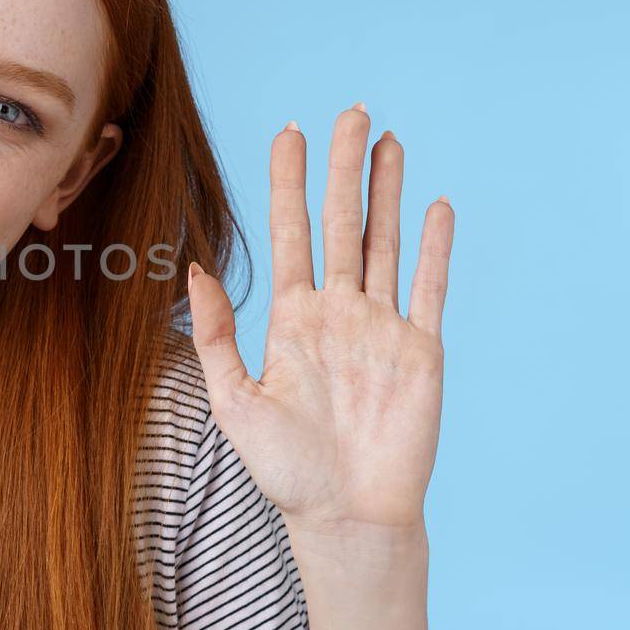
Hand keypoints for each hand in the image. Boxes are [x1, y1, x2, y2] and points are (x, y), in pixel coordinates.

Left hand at [186, 103, 453, 536]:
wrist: (346, 518)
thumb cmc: (285, 470)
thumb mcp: (232, 401)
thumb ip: (216, 335)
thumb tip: (194, 268)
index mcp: (292, 320)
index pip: (290, 234)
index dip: (289, 182)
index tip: (288, 132)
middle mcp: (338, 313)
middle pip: (341, 222)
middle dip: (343, 167)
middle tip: (349, 111)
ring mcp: (382, 328)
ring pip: (385, 242)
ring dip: (388, 191)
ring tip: (388, 140)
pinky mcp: (422, 351)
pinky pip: (429, 288)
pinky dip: (433, 248)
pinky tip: (435, 206)